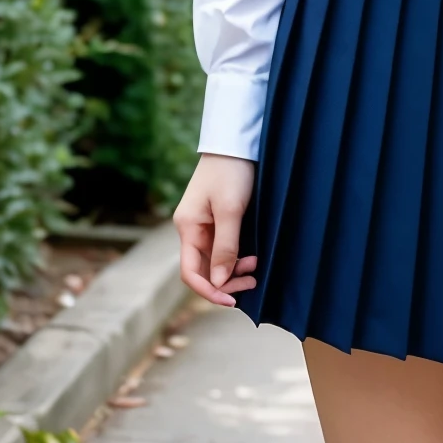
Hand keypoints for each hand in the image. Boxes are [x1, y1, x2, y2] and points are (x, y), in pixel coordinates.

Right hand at [173, 154, 258, 306]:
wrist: (237, 142)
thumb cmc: (231, 172)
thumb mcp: (230, 211)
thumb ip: (224, 248)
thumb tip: (217, 282)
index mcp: (187, 227)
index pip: (190, 272)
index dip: (209, 291)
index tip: (232, 301)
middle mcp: (192, 229)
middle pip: (203, 269)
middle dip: (226, 282)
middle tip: (252, 282)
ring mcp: (204, 225)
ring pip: (214, 261)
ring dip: (232, 270)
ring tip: (255, 267)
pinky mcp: (217, 219)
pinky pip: (222, 248)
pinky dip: (236, 257)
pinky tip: (251, 257)